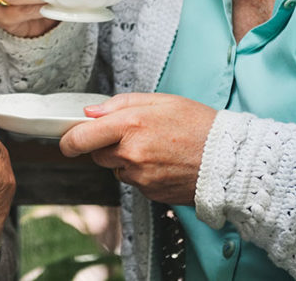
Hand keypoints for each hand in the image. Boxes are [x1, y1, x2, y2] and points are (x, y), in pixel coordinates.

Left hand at [59, 93, 216, 204]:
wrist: (229, 160)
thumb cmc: (198, 125)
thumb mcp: (160, 101)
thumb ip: (120, 105)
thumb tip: (90, 113)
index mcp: (130, 126)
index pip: (81, 137)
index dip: (69, 139)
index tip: (66, 139)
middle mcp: (131, 154)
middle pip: (97, 153)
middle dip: (106, 145)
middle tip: (133, 135)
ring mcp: (140, 177)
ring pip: (116, 168)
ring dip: (125, 159)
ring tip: (155, 148)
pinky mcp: (150, 193)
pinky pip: (134, 181)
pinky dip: (141, 173)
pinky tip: (163, 162)